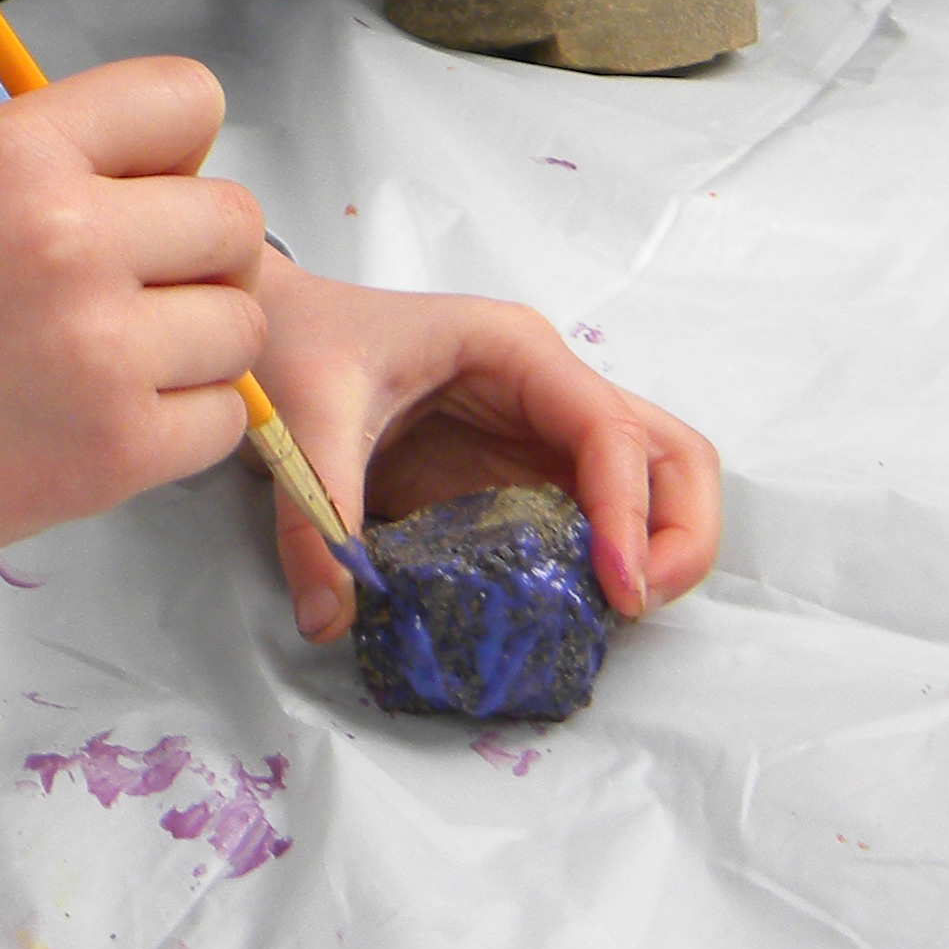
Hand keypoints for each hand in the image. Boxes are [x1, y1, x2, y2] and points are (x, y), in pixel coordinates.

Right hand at [0, 60, 266, 750]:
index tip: (142, 193)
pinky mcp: (116, 451)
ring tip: (114, 362)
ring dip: (196, 345)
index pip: (189, 98)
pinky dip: (183, 423)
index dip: (177, 150)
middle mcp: (72, 239)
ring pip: (244, 323)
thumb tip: (180, 172)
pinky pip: (227, 418)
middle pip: (235, 218)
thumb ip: (62, 158)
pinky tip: (109, 418)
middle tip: (133, 292)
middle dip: (198, 255)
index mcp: (20, 152)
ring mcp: (102, 351)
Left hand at [250, 264, 720, 648]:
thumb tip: (330, 617)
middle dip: (678, 533)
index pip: (610, 429)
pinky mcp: (520, 479)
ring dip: (653, 555)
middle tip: (636, 605)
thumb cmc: (300, 346)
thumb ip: (316, 519)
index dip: (628, 511)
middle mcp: (549, 391)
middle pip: (668, 454)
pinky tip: (565, 612)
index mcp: (515, 352)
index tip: (619, 587)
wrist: (270, 331)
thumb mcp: (304, 425)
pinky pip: (592, 525)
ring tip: (612, 616)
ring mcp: (543, 436)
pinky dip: (601, 570)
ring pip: (648, 490)